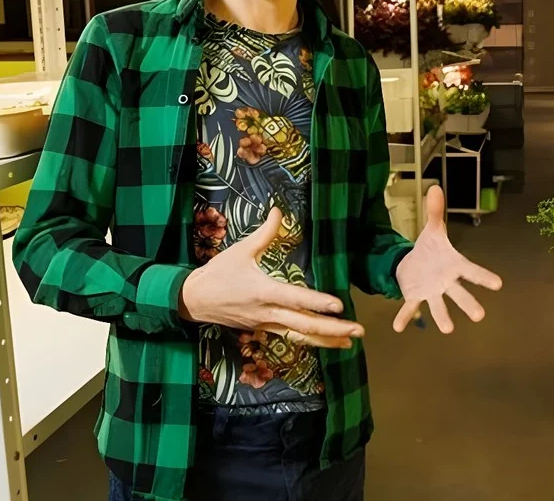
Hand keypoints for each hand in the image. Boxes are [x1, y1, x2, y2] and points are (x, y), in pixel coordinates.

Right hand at [180, 208, 364, 348]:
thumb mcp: (240, 250)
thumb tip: (279, 210)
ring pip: (301, 336)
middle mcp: (268, 312)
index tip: (339, 305)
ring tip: (350, 342)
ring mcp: (266, 324)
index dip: (318, 303)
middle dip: (333, 329)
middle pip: (305, 325)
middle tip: (358, 331)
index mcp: (263, 291)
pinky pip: (292, 337)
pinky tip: (328, 342)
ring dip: (327, 340)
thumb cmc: (218, 273)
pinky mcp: (264, 329)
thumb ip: (264, 233)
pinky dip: (311, 340)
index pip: (296, 299)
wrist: (195, 300)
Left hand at [392, 186, 502, 333]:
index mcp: (454, 265)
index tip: (498, 284)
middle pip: (460, 294)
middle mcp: (446, 282)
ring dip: (442, 316)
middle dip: (469, 304)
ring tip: (448, 329)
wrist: (412, 264)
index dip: (484, 277)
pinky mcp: (415, 297)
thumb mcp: (432, 231)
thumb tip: (434, 187)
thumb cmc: (430, 250)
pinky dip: (405, 317)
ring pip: (439, 305)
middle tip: (479, 315)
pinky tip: (398, 327)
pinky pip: (410, 308)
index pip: (472, 271)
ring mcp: (431, 292)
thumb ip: (434, 212)